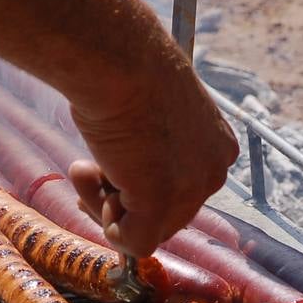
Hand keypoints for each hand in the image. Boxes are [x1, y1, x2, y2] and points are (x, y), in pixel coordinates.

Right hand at [68, 56, 237, 257]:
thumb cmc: (126, 69)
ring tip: (85, 166)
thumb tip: (124, 172)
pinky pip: (134, 244)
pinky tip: (91, 181)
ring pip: (147, 230)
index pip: (180, 189)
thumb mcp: (147, 111)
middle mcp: (213, 171)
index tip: (108, 165)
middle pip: (165, 214)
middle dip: (122, 199)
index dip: (138, 185)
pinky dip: (108, 226)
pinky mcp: (160, 204)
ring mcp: (190, 190)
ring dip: (105, 204)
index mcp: (217, 146)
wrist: (118, 58)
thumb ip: (146, 147)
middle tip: (87, 169)